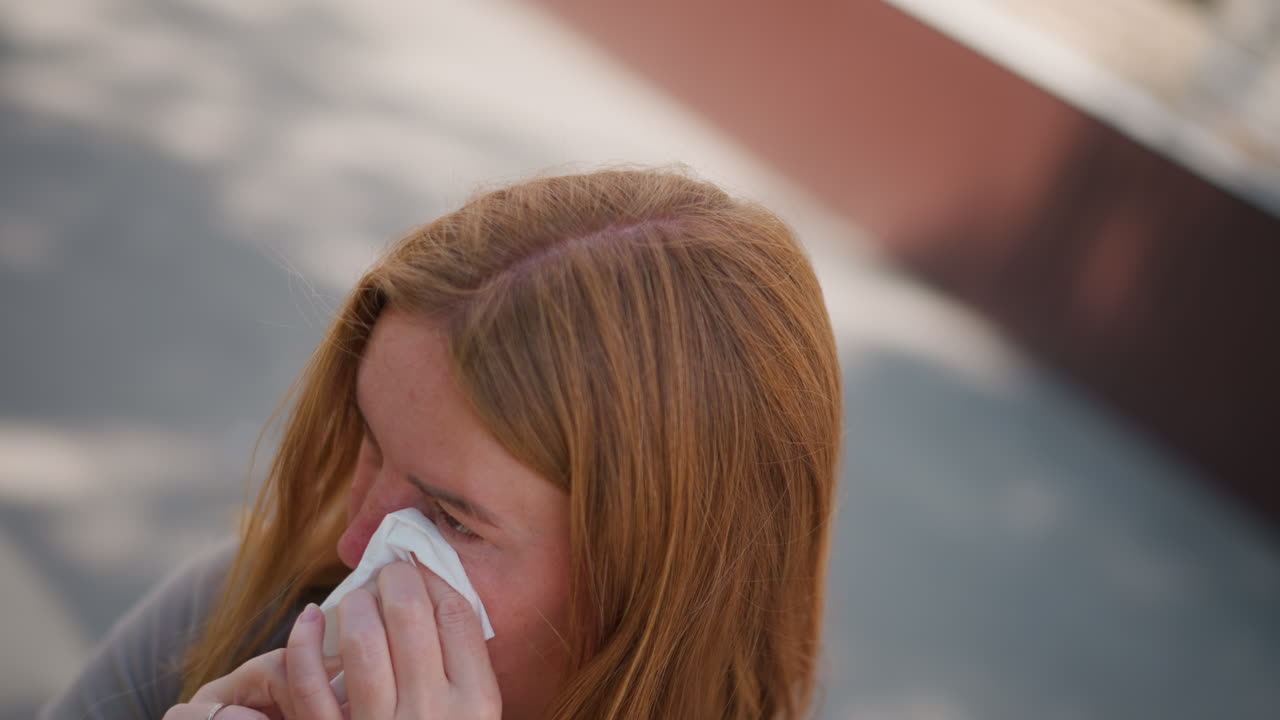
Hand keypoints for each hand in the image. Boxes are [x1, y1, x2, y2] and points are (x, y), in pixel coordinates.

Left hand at [163, 561, 498, 719]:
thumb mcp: (471, 712)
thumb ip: (462, 663)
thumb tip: (437, 588)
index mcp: (475, 701)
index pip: (455, 611)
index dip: (433, 576)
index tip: (420, 570)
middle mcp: (432, 712)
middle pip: (409, 612)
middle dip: (393, 578)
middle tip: (387, 577)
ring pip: (361, 639)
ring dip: (354, 605)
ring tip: (356, 602)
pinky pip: (308, 681)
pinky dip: (303, 641)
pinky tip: (309, 620)